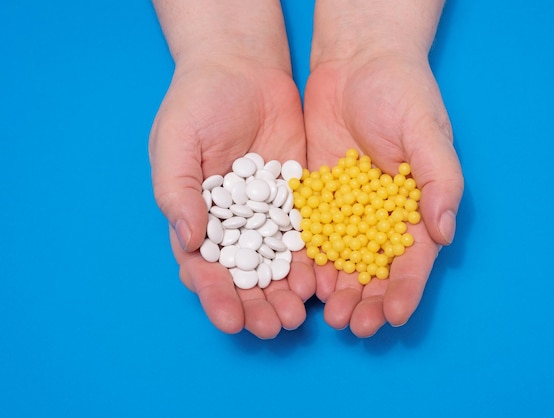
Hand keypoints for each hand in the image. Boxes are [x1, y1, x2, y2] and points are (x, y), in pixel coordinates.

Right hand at [149, 57, 314, 337]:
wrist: (242, 69)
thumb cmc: (197, 103)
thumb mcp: (175, 143)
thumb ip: (176, 191)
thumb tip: (188, 240)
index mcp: (197, 218)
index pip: (204, 268)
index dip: (215, 295)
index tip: (230, 320)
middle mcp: (234, 224)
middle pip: (244, 276)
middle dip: (257, 304)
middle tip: (272, 327)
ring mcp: (268, 215)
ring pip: (277, 264)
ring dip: (285, 292)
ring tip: (297, 316)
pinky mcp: (297, 200)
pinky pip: (306, 235)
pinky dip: (311, 260)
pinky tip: (320, 282)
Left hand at [304, 53, 462, 336]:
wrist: (356, 62)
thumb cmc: (402, 93)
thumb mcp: (427, 132)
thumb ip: (440, 182)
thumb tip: (445, 233)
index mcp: (416, 206)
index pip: (414, 258)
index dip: (407, 289)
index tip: (396, 316)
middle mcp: (382, 215)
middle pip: (377, 268)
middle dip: (368, 300)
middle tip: (354, 326)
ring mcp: (348, 209)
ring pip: (343, 260)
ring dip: (338, 291)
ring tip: (330, 317)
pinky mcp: (317, 198)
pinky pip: (312, 235)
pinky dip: (310, 261)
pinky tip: (305, 284)